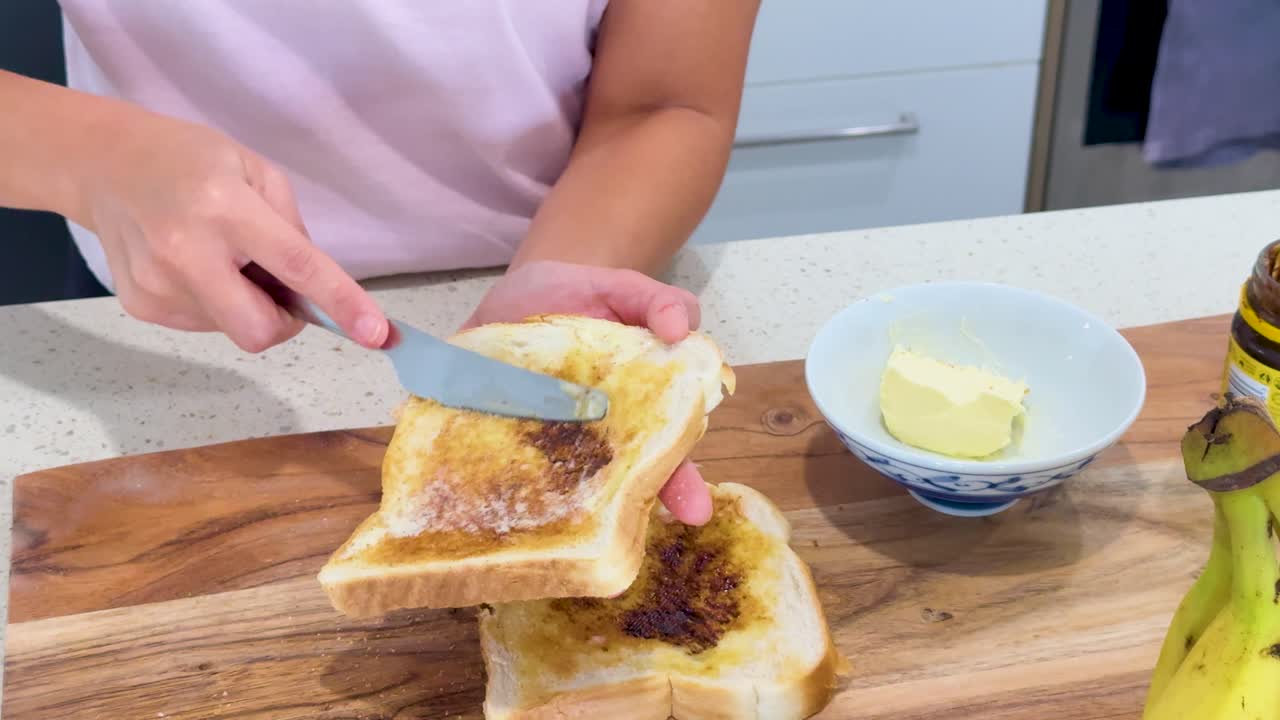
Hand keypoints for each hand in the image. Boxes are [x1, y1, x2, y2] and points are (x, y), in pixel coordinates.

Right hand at [74, 109, 386, 351]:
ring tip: (222, 258)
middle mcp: (186, 251)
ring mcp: (157, 284)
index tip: (377, 335)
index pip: (296, 267)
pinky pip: (206, 326)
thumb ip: (293, 231)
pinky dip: (217, 305)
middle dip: (283, 319)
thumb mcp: (256, 171)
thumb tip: (319, 291)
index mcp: (226, 208)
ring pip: (234, 330)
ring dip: (246, 305)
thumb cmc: (192, 161)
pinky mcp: (141, 305)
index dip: (341, 303)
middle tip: (275, 283)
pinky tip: (196, 267)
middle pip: (260, 330)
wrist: (105, 165)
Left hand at [463, 260, 713, 524]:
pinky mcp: (494, 437)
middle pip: (614, 483)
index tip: (696, 512)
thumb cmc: (579, 296)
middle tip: (626, 531)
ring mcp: (541, 443)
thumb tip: (680, 328)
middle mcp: (591, 441)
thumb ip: (657, 301)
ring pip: (558, 487)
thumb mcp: (622, 290)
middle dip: (625, 508)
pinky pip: (496, 466)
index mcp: (633, 414)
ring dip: (558, 505)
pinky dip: (494, 479)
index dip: (682, 483)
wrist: (516, 292)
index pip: (665, 455)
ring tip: (559, 525)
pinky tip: (493, 494)